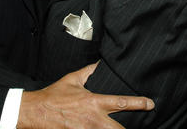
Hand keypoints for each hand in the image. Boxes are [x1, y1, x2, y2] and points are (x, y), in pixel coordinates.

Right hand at [17, 62, 154, 128]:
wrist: (35, 112)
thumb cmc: (53, 96)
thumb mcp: (72, 79)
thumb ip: (88, 71)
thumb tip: (98, 64)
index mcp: (94, 102)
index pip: (121, 102)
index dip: (139, 103)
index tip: (150, 104)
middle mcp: (93, 119)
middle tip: (138, 126)